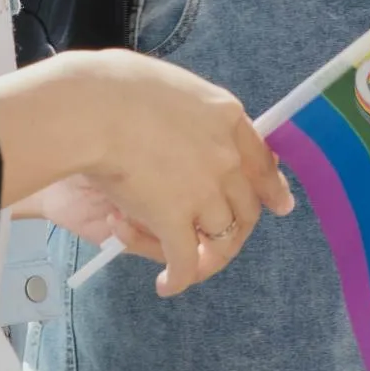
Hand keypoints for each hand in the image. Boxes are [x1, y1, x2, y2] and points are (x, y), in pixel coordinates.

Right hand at [0, 49, 294, 296]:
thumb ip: (190, 110)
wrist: (90, 108)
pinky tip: (167, 285)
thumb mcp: (171, 86)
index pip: (261, 160)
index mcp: (226, 116)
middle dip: (237, 227)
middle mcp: (226, 156)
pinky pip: (186, 261)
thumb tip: (185, 120)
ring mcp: (205, 190)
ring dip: (208, 257)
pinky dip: (179, 278)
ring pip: (223, 237)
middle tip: (221, 242)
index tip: (280, 204)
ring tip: (190, 267)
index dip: (271, 187)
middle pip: (247, 204)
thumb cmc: (114, 86)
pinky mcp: (176, 219)